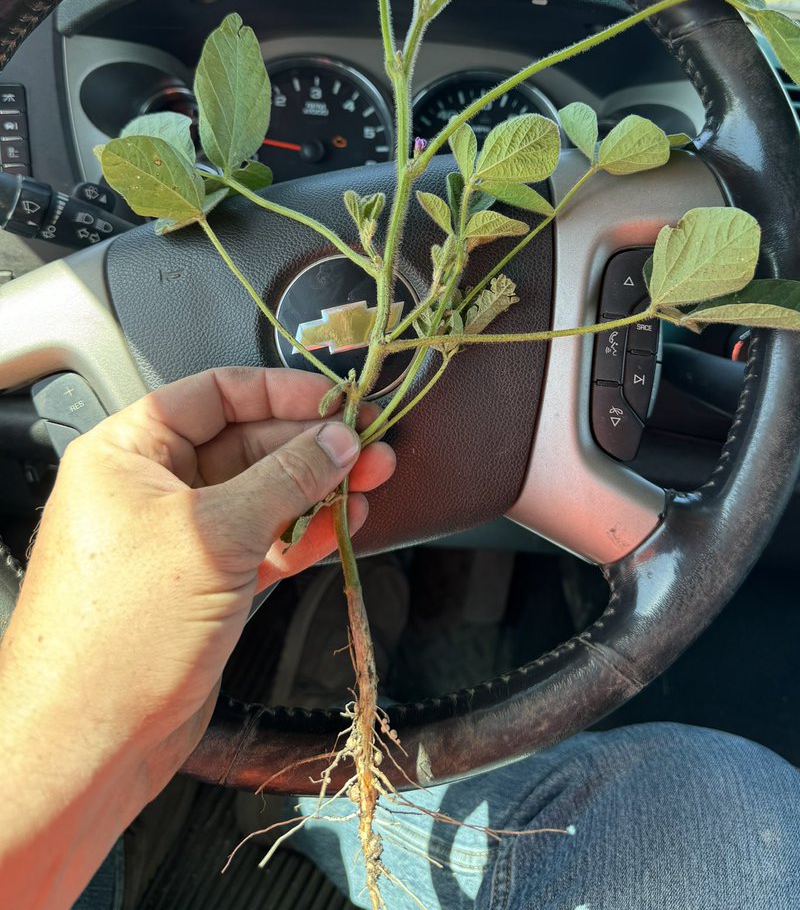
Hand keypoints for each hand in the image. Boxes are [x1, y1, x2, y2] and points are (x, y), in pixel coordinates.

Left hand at [0, 366, 394, 907]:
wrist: (89, 744)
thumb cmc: (123, 632)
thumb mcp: (215, 534)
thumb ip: (285, 477)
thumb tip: (338, 437)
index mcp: (128, 452)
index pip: (214, 395)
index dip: (281, 392)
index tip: (337, 400)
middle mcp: (151, 487)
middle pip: (245, 443)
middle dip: (311, 445)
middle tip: (371, 446)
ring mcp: (180, 539)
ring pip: (261, 495)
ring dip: (318, 489)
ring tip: (373, 482)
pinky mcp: (204, 585)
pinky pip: (262, 542)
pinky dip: (303, 534)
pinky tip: (344, 525)